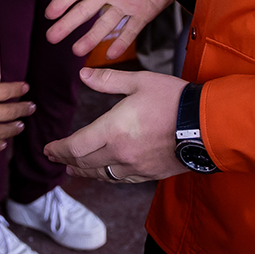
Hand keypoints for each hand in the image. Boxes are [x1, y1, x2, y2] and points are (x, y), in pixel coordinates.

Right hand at [44, 0, 182, 59]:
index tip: (48, 13)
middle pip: (84, 10)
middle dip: (68, 24)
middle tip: (50, 38)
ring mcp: (125, 3)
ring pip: (103, 23)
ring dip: (90, 37)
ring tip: (75, 52)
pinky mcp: (143, 12)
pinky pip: (130, 29)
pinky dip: (121, 41)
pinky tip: (110, 54)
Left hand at [44, 68, 189, 182]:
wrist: (206, 125)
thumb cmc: (172, 99)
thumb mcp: (139, 81)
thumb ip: (108, 80)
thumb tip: (83, 75)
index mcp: (113, 130)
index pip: (75, 146)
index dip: (58, 148)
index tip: (47, 147)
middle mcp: (120, 153)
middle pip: (84, 163)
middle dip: (66, 160)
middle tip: (55, 157)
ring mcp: (135, 167)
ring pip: (101, 174)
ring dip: (84, 171)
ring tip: (73, 168)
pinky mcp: (149, 174)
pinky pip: (120, 178)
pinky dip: (106, 175)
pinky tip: (104, 172)